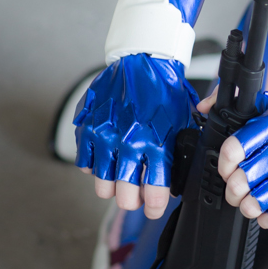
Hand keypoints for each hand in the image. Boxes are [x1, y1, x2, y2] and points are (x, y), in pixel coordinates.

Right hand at [75, 55, 199, 218]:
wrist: (143, 61)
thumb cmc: (165, 92)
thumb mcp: (182, 122)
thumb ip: (176, 153)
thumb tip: (174, 183)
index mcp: (156, 143)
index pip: (153, 193)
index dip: (153, 207)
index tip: (152, 208)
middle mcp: (129, 144)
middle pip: (124, 197)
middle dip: (132, 201)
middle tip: (136, 196)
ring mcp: (105, 138)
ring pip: (102, 186)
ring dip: (112, 187)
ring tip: (120, 178)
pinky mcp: (88, 129)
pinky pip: (85, 165)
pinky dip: (94, 167)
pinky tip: (105, 159)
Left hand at [218, 93, 267, 226]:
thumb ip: (232, 100)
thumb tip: (204, 107)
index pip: (234, 150)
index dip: (224, 163)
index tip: (226, 167)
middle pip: (240, 182)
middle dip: (232, 189)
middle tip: (236, 188)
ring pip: (255, 203)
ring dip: (246, 205)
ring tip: (249, 200)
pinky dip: (266, 217)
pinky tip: (267, 208)